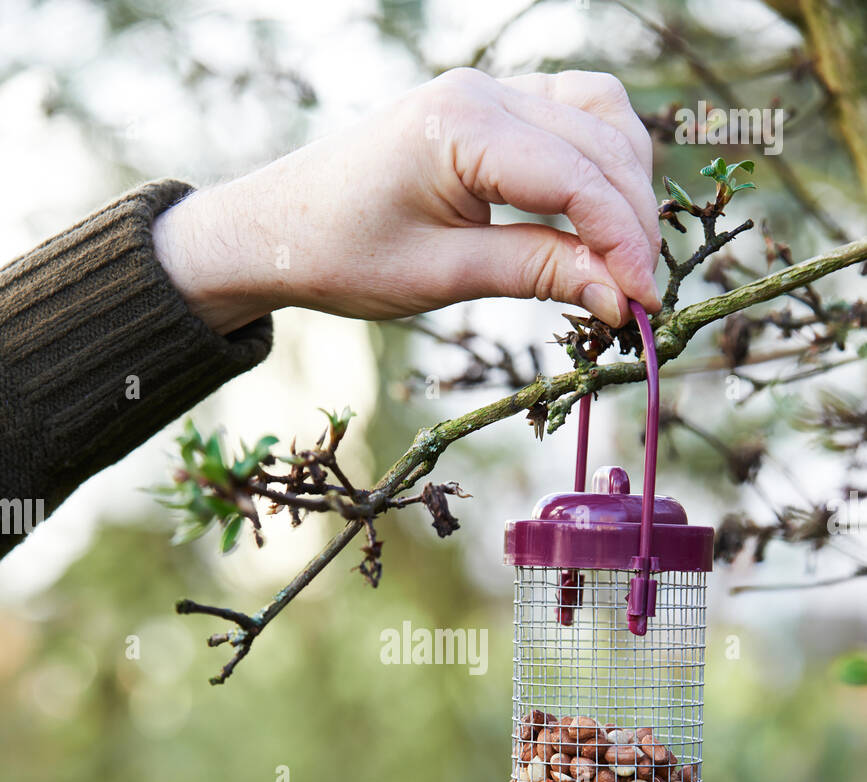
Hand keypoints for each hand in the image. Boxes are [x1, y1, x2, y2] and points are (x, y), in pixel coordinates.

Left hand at [153, 67, 659, 334]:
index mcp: (460, 126)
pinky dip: (601, 163)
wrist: (277, 227)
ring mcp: (488, 90)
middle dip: (633, 221)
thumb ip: (533, 273)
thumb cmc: (342, 255)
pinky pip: (573, 116)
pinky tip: (601, 218)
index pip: (576, 178)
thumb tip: (619, 297)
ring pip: (599, 116)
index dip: (622, 243)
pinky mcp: (491, 107)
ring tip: (626, 260)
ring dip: (626, 184)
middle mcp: (482, 91)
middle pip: (601, 142)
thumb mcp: (438, 276)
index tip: (646, 305)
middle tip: (642, 298)